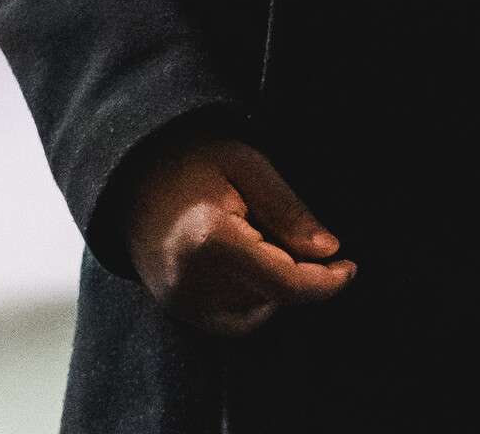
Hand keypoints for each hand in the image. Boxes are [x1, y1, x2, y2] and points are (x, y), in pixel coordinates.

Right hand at [115, 135, 353, 335]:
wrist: (130, 172)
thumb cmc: (192, 159)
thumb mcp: (247, 165)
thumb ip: (288, 210)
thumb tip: (329, 251)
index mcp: (210, 241)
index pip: (286, 283)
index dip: (327, 282)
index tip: (350, 266)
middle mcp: (191, 282)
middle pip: (274, 300)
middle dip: (301, 277)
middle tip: (302, 240)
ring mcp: (179, 301)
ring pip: (256, 313)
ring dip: (276, 289)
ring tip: (264, 243)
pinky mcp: (175, 308)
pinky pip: (231, 320)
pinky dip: (253, 301)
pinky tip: (249, 266)